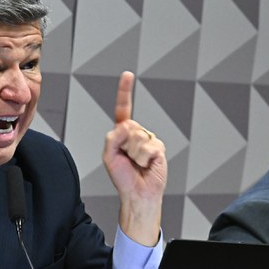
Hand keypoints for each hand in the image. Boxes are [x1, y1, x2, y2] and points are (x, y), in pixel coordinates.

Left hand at [102, 71, 166, 245]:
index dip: (125, 91)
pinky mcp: (159, 148)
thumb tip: (128, 126)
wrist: (138, 193)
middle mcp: (136, 133)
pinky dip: (144, 159)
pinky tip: (146, 165)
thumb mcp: (109, 156)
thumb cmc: (122, 177)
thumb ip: (112, 137)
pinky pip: (148, 147)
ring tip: (136, 164)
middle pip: (129, 126)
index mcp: (122, 132)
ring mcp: (149, 139)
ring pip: (138, 137)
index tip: (128, 75)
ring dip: (133, 154)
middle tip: (127, 159)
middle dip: (124, 144)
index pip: (123, 108)